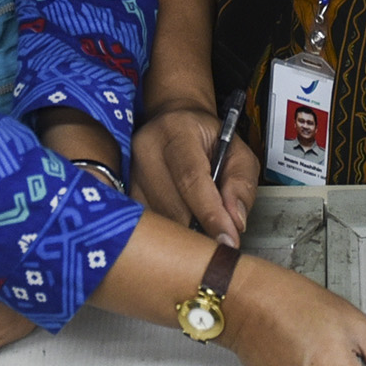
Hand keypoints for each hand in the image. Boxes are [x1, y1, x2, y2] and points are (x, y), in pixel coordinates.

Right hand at [134, 102, 253, 245]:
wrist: (176, 123)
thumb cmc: (207, 137)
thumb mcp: (238, 151)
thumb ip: (241, 183)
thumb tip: (235, 221)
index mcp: (177, 130)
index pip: (191, 178)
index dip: (211, 214)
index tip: (228, 240)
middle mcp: (146, 148)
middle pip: (172, 205)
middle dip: (201, 229)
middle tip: (222, 241)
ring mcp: (130, 170)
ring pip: (159, 219)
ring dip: (185, 233)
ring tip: (203, 230)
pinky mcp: (123, 190)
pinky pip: (149, 223)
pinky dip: (169, 232)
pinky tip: (183, 228)